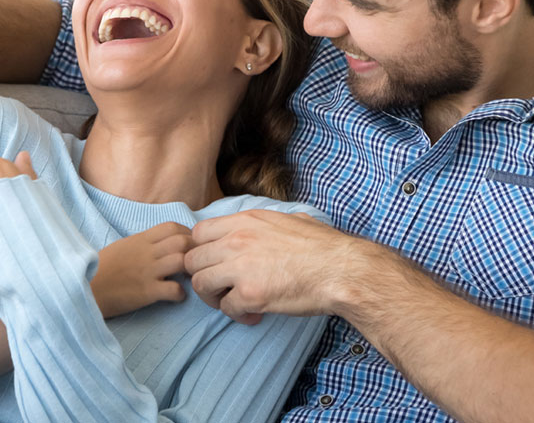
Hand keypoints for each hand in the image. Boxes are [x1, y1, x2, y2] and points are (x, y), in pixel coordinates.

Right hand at [91, 222, 191, 318]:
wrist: (84, 288)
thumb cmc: (100, 269)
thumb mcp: (121, 247)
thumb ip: (141, 244)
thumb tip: (159, 244)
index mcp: (140, 240)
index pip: (172, 227)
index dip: (187, 234)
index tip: (189, 246)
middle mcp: (146, 252)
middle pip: (183, 241)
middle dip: (195, 252)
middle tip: (195, 264)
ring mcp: (147, 271)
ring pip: (182, 261)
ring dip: (191, 271)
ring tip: (188, 279)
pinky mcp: (146, 291)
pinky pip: (175, 290)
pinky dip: (181, 294)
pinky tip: (176, 297)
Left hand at [184, 209, 365, 324]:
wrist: (342, 270)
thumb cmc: (323, 246)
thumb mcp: (289, 219)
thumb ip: (264, 222)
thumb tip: (261, 225)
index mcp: (245, 221)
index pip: (198, 233)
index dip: (202, 251)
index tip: (214, 263)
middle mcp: (236, 241)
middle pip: (192, 260)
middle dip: (203, 276)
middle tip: (220, 287)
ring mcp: (241, 268)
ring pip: (201, 285)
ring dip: (214, 297)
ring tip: (233, 302)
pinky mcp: (250, 294)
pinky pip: (226, 308)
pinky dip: (236, 314)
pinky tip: (253, 314)